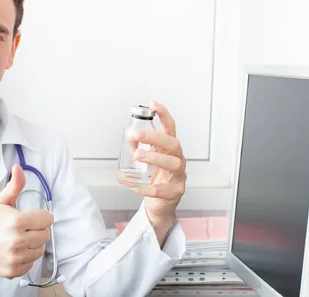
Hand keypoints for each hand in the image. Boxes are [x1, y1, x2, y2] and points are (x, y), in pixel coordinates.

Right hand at [0, 165, 52, 283]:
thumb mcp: (0, 202)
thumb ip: (14, 186)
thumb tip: (18, 168)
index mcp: (17, 221)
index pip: (47, 219)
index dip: (40, 217)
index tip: (30, 218)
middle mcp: (18, 240)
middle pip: (46, 235)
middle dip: (36, 231)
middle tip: (22, 230)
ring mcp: (16, 257)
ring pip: (40, 249)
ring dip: (32, 245)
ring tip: (18, 240)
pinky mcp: (14, 270)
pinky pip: (32, 263)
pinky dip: (25, 258)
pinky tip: (14, 252)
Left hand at [120, 101, 186, 243]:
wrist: (160, 204)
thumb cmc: (155, 178)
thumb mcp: (146, 160)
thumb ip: (138, 148)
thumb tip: (129, 136)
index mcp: (170, 149)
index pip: (170, 128)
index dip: (163, 114)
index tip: (153, 104)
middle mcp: (178, 159)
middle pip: (173, 143)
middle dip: (155, 137)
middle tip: (137, 135)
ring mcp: (179, 176)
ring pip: (173, 164)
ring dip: (154, 158)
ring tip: (137, 157)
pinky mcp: (176, 192)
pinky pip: (163, 189)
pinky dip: (148, 188)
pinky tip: (137, 187)